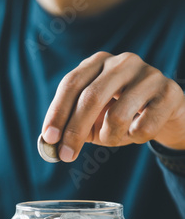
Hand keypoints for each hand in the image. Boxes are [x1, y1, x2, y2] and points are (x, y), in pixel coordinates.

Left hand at [41, 51, 184, 161]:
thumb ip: (71, 126)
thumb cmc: (119, 113)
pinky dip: (133, 138)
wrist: (166, 111)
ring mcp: (149, 74)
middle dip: (74, 131)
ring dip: (108, 138)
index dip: (57, 112)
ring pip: (117, 116)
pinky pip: (142, 127)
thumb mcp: (92, 118)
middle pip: (91, 97)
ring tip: (112, 138)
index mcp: (97, 63)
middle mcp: (122, 62)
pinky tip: (137, 131)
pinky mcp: (170, 93)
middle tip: (66, 156)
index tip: (49, 137)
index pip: (71, 84)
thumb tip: (49, 143)